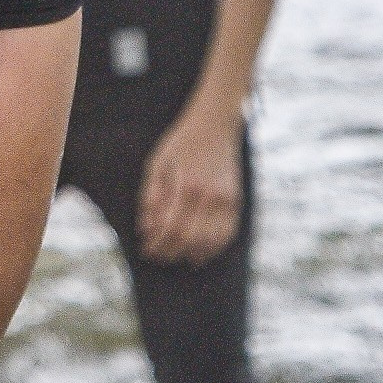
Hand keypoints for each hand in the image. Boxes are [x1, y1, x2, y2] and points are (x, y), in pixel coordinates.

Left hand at [137, 106, 243, 264]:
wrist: (215, 125)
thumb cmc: (181, 143)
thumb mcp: (158, 163)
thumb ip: (151, 196)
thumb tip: (147, 228)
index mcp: (187, 186)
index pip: (171, 229)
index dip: (158, 245)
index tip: (147, 250)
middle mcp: (209, 196)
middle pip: (190, 240)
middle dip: (171, 253)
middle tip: (158, 257)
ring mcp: (226, 199)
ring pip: (211, 241)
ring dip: (192, 254)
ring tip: (177, 257)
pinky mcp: (236, 200)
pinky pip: (228, 233)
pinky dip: (214, 248)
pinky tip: (201, 252)